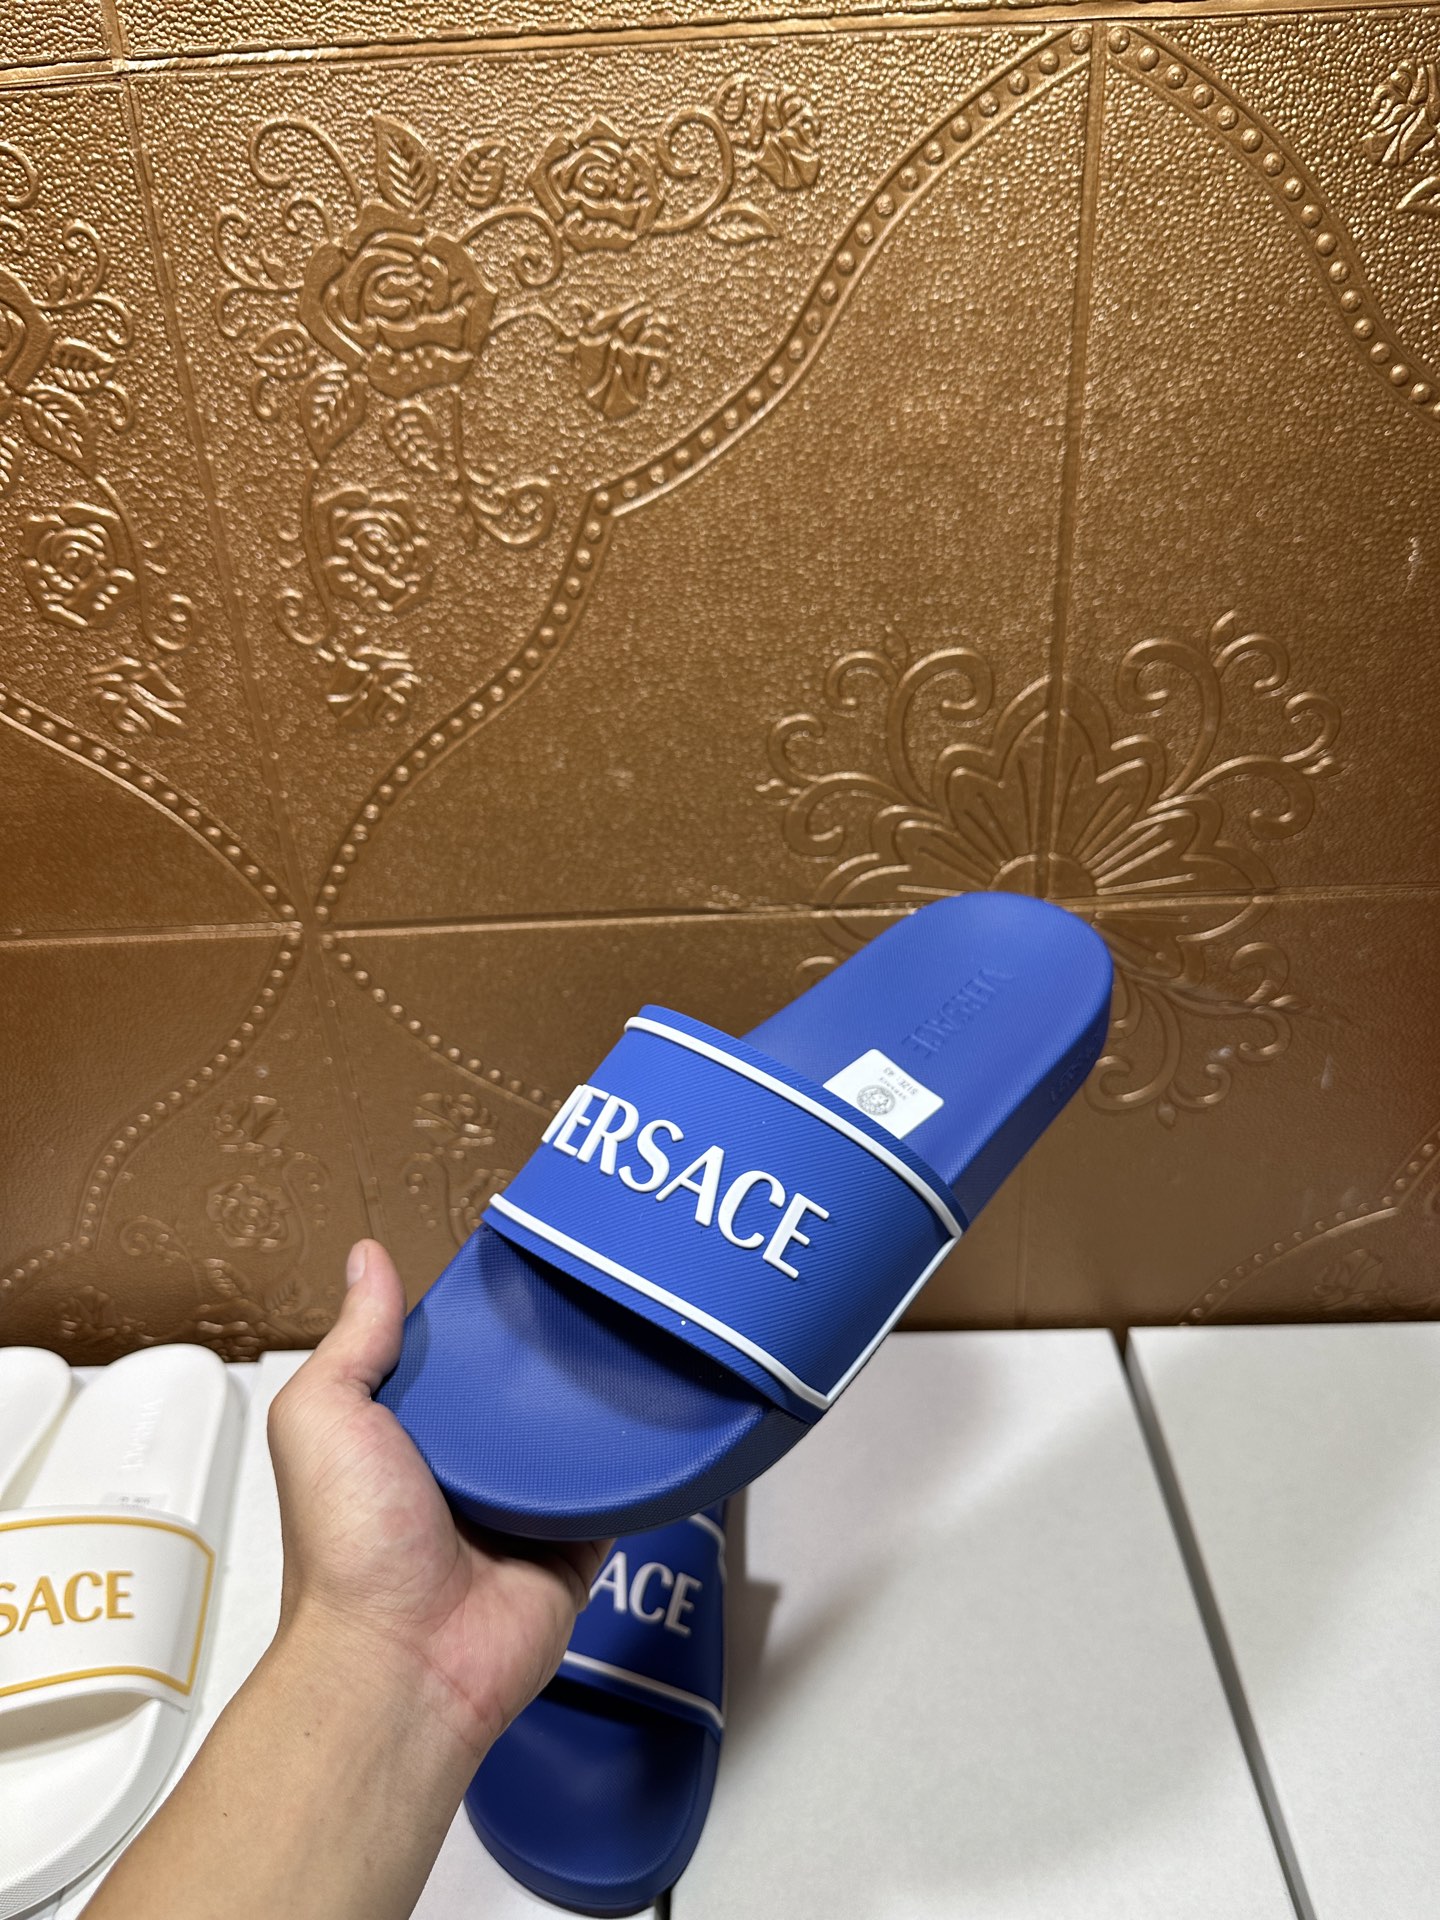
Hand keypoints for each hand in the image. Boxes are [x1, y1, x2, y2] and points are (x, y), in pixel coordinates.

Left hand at [267, 1239, 609, 1764]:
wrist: (403, 1658)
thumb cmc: (349, 1552)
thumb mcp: (324, 1416)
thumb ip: (353, 1340)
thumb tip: (366, 1260)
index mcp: (402, 1437)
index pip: (451, 1358)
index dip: (477, 1318)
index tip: (514, 1268)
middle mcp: (462, 1471)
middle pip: (521, 1393)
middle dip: (548, 1356)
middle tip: (589, 1295)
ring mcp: (520, 1511)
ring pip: (573, 1438)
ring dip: (597, 1403)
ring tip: (634, 1337)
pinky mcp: (573, 1547)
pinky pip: (617, 1495)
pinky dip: (636, 1465)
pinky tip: (659, 1416)